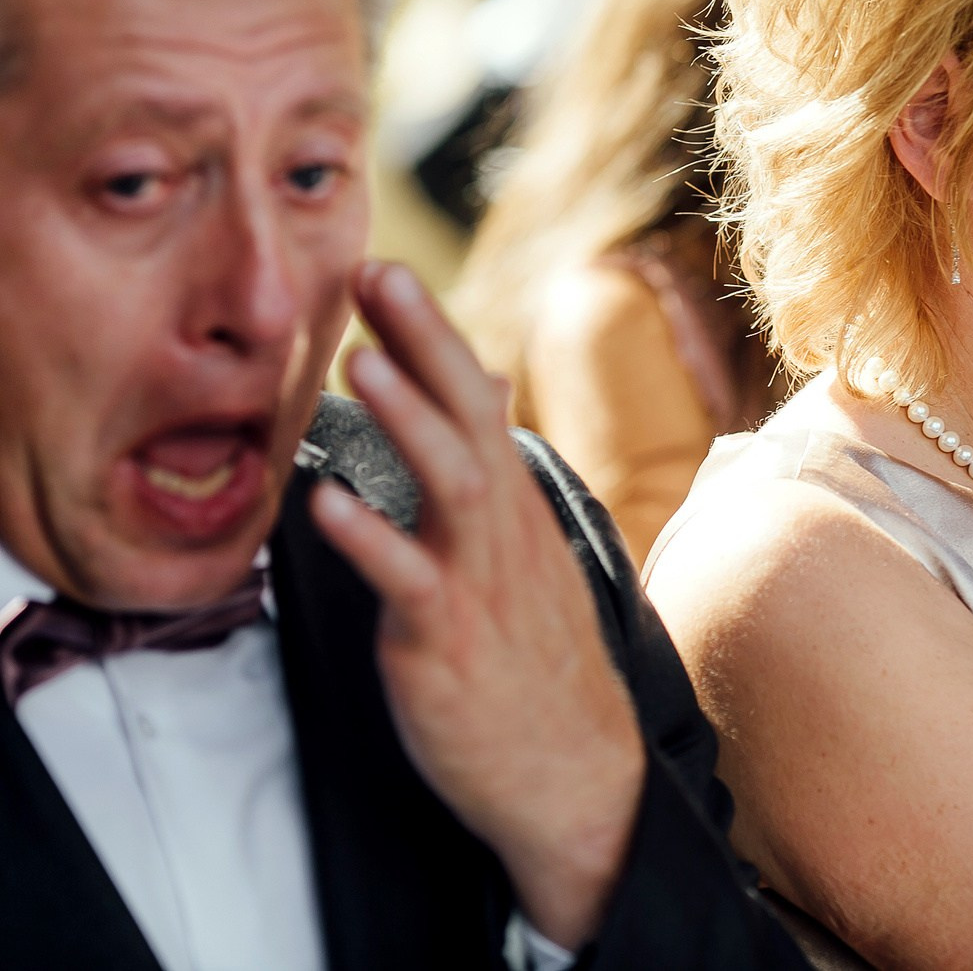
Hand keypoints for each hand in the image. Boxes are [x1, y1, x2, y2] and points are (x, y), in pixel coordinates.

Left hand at [311, 261, 643, 949]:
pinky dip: (369, 541)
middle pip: (470, 418)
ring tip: (357, 364)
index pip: (478, 401)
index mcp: (514, 510)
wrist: (576, 772)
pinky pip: (410, 585)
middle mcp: (504, 533)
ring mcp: (480, 586)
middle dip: (425, 342)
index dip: (433, 336)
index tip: (385, 273)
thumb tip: (482, 391)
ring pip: (452, 487)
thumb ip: (492, 478)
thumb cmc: (536, 665)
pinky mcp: (449, 644)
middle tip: (377, 271)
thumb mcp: (523, 558)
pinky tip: (322, 507)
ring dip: (407, 421)